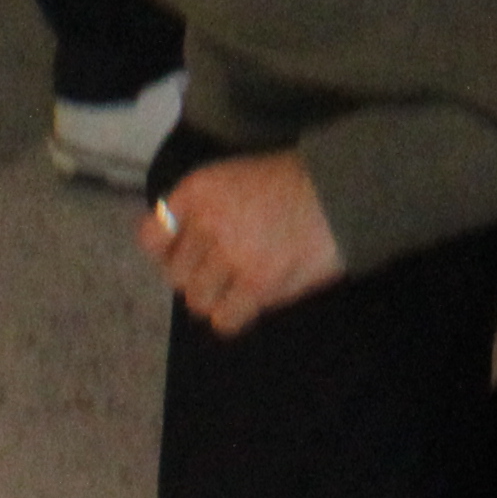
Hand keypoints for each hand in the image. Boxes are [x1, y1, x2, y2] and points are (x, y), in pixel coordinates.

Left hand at [148, 147, 342, 333]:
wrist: (343, 189)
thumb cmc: (295, 181)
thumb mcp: (237, 178)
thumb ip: (205, 208)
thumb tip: (181, 245)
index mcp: (199, 190)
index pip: (152, 235)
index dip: (166, 251)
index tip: (186, 253)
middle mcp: (207, 222)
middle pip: (176, 275)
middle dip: (198, 276)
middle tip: (224, 270)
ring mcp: (232, 255)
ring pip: (198, 300)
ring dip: (217, 298)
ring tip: (242, 285)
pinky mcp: (257, 284)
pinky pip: (225, 319)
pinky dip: (235, 315)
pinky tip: (253, 300)